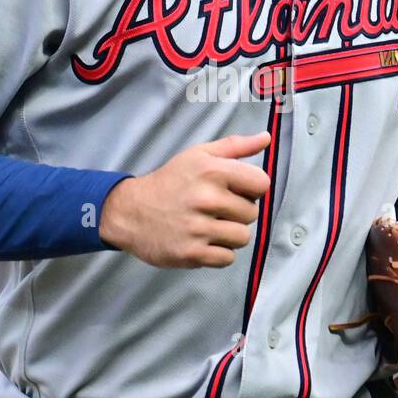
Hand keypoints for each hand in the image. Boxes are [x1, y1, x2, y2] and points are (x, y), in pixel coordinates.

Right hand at [99, 131, 270, 267]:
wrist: (130, 212)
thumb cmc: (169, 182)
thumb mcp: (198, 155)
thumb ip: (235, 146)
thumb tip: (266, 138)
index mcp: (212, 170)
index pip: (261, 183)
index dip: (251, 188)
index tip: (234, 190)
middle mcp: (206, 198)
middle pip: (252, 213)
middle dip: (237, 212)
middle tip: (214, 209)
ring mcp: (199, 228)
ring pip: (242, 238)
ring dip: (229, 234)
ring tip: (208, 225)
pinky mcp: (192, 253)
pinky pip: (228, 258)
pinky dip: (218, 253)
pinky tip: (202, 240)